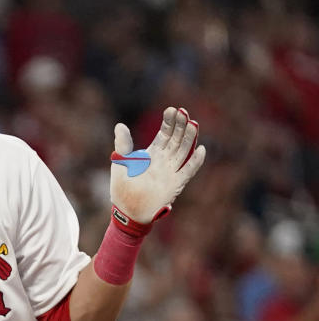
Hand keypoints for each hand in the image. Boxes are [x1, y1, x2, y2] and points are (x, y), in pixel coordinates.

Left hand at [110, 107, 205, 224]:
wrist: (126, 211)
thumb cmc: (122, 188)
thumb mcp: (121, 163)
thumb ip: (123, 145)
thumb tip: (120, 125)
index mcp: (152, 154)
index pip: (164, 134)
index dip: (169, 122)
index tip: (171, 109)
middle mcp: (164, 161)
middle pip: (176, 139)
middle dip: (180, 126)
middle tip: (184, 112)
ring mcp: (171, 171)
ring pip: (183, 152)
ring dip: (189, 138)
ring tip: (193, 124)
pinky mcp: (175, 184)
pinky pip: (188, 171)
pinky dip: (195, 161)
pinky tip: (200, 150)